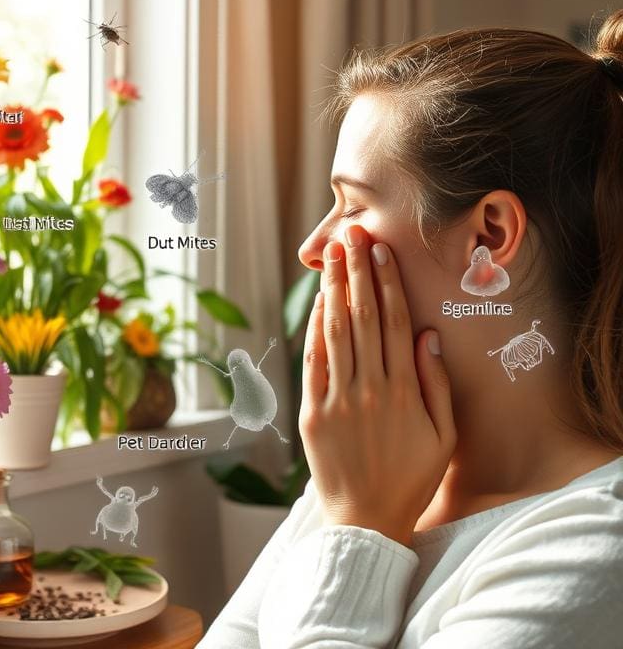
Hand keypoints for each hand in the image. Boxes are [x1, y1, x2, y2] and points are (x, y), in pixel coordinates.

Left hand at [298, 225, 455, 546]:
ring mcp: (337, 400)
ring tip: (331, 257)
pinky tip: (316, 303)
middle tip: (351, 235)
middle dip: (356, 272)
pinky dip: (313, 330)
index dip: (385, 282)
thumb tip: (429, 334)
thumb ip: (436, 383)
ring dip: (332, 291)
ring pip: (334, 333)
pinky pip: (312, 363)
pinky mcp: (312, 413)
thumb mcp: (442, 435)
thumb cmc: (411, 477)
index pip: (392, 322)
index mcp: (404, 391)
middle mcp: (369, 389)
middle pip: (361, 318)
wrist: (365, 518)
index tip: (379, 250)